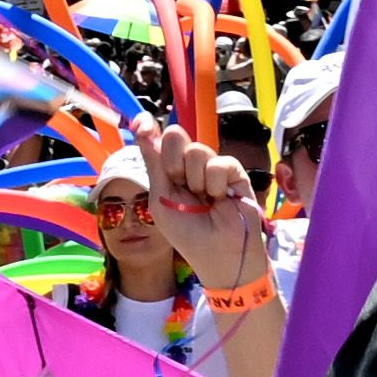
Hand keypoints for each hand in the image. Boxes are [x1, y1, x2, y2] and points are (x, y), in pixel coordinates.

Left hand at [141, 123, 273, 285]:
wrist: (217, 254)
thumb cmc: (187, 233)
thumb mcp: (161, 197)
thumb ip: (154, 162)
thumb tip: (142, 124)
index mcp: (169, 171)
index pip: (158, 140)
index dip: (149, 129)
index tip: (142, 123)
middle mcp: (190, 165)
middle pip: (176, 137)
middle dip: (173, 161)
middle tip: (180, 186)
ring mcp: (212, 167)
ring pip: (197, 150)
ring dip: (195, 179)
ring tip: (204, 200)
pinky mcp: (234, 172)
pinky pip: (219, 162)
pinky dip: (216, 183)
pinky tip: (220, 199)